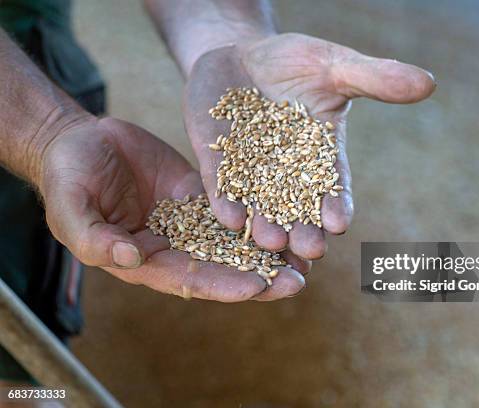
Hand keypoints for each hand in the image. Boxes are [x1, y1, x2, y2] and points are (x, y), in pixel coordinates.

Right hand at [39, 117, 305, 300]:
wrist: (80, 140)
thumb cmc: (68, 175)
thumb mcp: (72, 207)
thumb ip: (95, 238)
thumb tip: (131, 260)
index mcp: (144, 259)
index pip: (189, 279)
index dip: (224, 284)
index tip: (259, 286)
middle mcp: (173, 246)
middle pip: (222, 267)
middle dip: (260, 275)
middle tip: (299, 280)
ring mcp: (190, 221)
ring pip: (234, 240)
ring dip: (269, 249)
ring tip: (308, 253)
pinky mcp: (201, 195)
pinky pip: (234, 205)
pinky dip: (259, 213)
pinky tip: (290, 214)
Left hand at [184, 33, 434, 258]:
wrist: (240, 53)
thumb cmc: (295, 60)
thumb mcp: (334, 65)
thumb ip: (375, 78)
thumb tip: (428, 83)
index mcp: (321, 153)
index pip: (333, 183)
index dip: (337, 202)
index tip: (340, 222)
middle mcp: (286, 171)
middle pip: (298, 206)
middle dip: (303, 227)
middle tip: (310, 250)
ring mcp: (249, 168)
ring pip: (259, 203)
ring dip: (264, 223)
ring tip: (269, 240)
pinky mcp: (217, 160)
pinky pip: (221, 183)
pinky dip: (226, 199)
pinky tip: (228, 216)